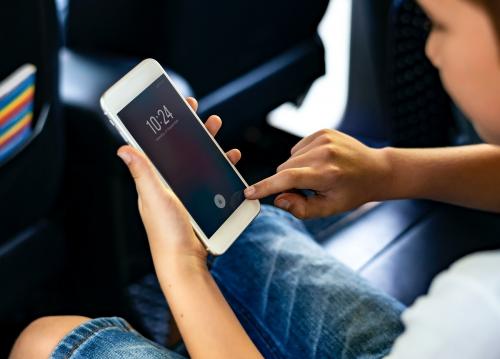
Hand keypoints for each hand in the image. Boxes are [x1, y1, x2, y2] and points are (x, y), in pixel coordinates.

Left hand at [117, 97, 240, 276]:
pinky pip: (212, 178)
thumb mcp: (154, 198)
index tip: (176, 108)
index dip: (167, 125)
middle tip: (198, 112)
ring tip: (216, 127)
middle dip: (190, 129)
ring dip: (208, 143)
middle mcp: (169, 184)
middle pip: (181, 150)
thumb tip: (123, 147)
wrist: (185, 262)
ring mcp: (186, 193)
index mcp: (155, 180)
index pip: (160, 146)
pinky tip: (231, 158)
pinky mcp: (201, 202)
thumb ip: (143, 173)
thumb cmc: (166, 233)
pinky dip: (221, 165)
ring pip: (198, 161)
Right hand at [244, 129, 390, 218]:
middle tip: (307, 190)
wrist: (375, 170)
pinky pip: (297, 149)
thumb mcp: (329, 208)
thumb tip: (277, 199)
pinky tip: (319, 164)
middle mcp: (324, 153)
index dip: (266, 187)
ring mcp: (323, 139)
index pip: (288, 179)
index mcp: (327, 174)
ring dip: (295, 170)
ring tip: (318, 176)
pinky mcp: (322, 131)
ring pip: (289, 159)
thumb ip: (301, 208)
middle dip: (287, 182)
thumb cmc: (352, 192)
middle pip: (285, 169)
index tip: (249, 193)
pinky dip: (302, 159)